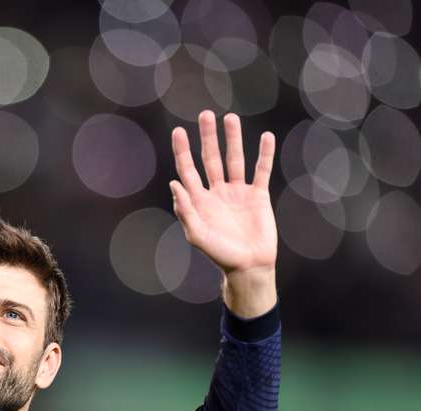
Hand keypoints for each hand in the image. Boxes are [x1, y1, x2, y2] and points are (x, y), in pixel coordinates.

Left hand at [169, 111, 276, 276]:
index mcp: (199, 200)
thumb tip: (174, 183)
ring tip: (230, 118)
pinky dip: (264, 154)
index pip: (188, 170)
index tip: (179, 131)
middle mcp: (217, 192)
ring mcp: (238, 192)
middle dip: (208, 137)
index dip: (183, 151)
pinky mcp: (258, 196)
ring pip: (234, 160)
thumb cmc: (219, 254)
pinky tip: (266, 136)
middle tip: (205, 115)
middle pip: (210, 159)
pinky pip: (261, 171)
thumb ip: (185, 210)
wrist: (249, 266)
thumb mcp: (197, 234)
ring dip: (232, 139)